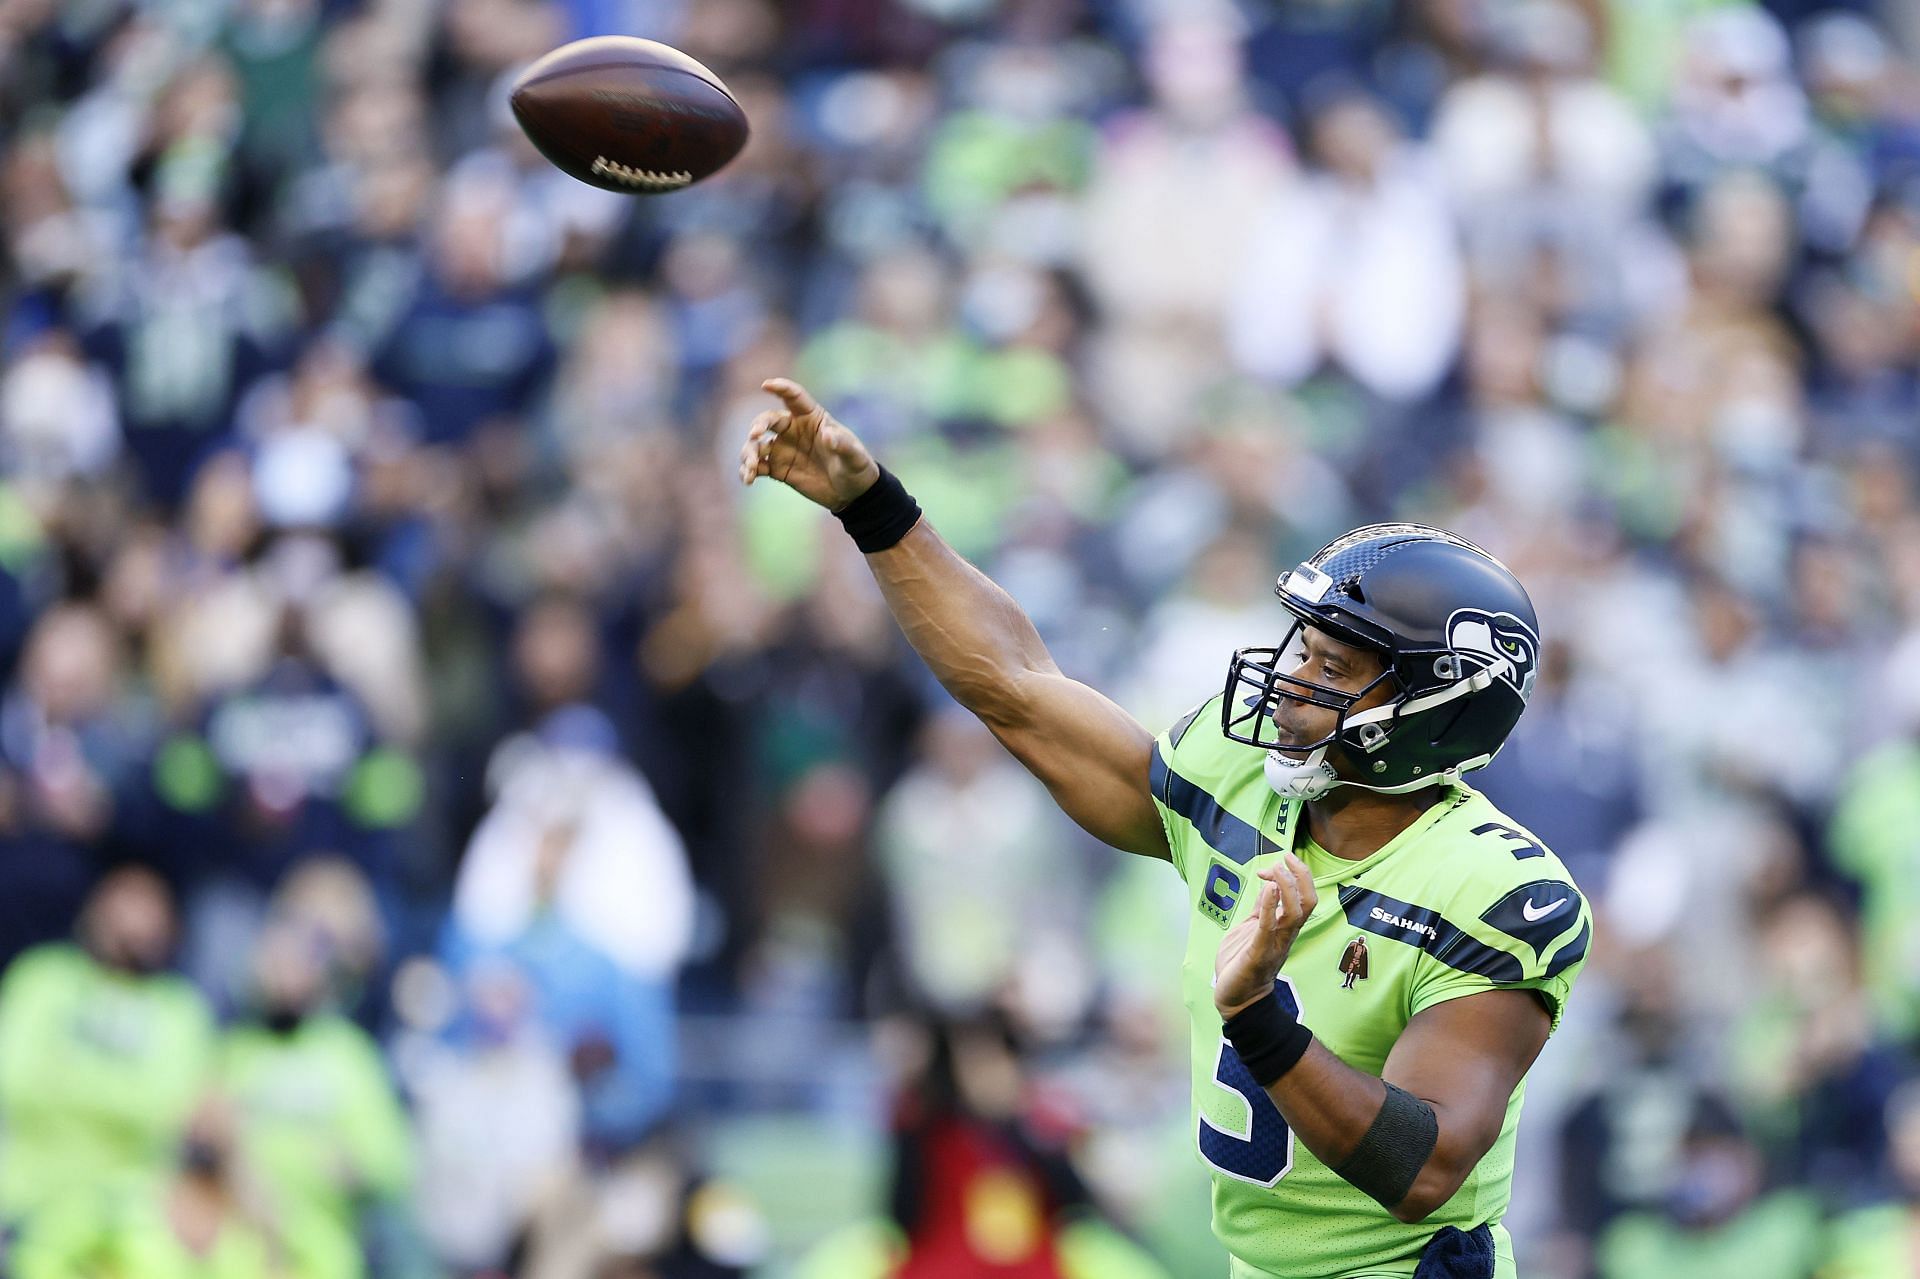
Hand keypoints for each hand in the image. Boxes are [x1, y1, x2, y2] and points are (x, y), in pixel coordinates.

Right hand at [737, 378, 879, 511]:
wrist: (852, 494)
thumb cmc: (856, 468)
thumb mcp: (855, 457)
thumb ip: (844, 445)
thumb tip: (828, 435)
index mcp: (812, 418)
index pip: (794, 397)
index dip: (781, 388)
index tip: (766, 385)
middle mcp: (794, 430)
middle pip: (769, 420)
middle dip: (758, 425)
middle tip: (755, 436)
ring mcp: (784, 449)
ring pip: (757, 445)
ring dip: (749, 453)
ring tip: (751, 470)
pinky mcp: (778, 469)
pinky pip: (757, 466)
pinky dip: (749, 471)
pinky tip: (748, 479)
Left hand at [1214, 854, 1316, 1018]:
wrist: (1235, 999)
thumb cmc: (1242, 964)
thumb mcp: (1251, 930)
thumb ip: (1261, 910)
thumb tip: (1267, 886)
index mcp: (1284, 928)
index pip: (1304, 898)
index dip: (1295, 876)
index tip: (1272, 866)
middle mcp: (1285, 935)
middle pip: (1308, 902)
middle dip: (1301, 876)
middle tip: (1286, 857)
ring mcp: (1274, 944)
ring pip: (1295, 914)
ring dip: (1286, 887)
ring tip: (1275, 870)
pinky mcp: (1258, 953)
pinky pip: (1268, 927)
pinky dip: (1269, 906)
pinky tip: (1267, 889)